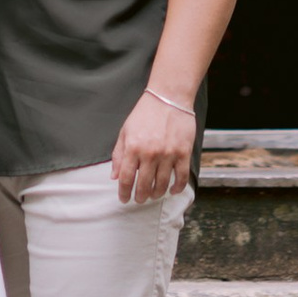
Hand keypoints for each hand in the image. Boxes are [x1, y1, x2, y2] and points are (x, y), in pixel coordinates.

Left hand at [110, 84, 194, 205]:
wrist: (169, 97)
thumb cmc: (145, 113)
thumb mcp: (125, 131)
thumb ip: (118, 154)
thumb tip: (114, 176)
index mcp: (133, 147)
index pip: (125, 178)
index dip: (123, 192)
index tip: (124, 198)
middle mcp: (150, 153)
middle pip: (143, 185)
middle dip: (140, 196)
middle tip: (139, 199)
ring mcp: (168, 154)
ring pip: (162, 184)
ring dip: (156, 193)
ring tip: (153, 194)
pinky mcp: (183, 153)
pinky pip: (181, 177)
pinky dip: (177, 188)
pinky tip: (172, 190)